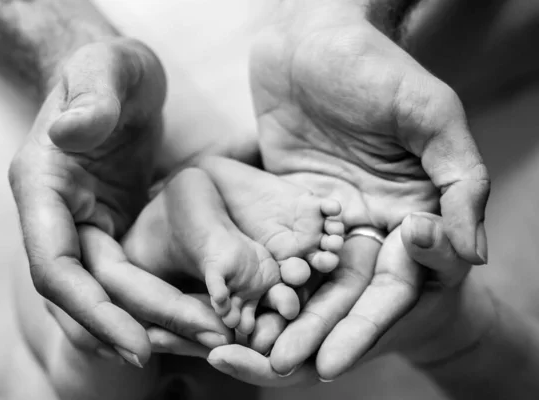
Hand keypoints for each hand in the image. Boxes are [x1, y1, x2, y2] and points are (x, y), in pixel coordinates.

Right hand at [9, 38, 230, 365]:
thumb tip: (71, 132)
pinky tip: (197, 318)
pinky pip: (133, 279)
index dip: (91, 310)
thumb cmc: (109, 68)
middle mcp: (58, 216)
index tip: (136, 343)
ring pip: (113, 294)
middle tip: (206, 342)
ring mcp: (87, 227)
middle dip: (143, 323)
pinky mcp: (115, 231)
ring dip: (156, 323)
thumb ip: (91, 95)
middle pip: (92, 292)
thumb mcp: (106, 67)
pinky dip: (159, 303)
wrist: (121, 82)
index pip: (55, 266)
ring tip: (211, 339)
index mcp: (43, 186)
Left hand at [245, 0, 488, 376]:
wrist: (316, 36)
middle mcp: (369, 226)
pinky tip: (227, 305)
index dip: (362, 327)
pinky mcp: (285, 207)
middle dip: (311, 332)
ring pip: (304, 282)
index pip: (390, 288)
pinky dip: (254, 280)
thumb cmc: (381, 67)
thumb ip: (460, 184)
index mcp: (411, 215)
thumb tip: (473, 256)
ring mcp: (325, 220)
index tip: (330, 361)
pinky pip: (271, 251)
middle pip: (342, 295)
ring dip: (277, 317)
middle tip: (275, 365)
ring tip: (240, 350)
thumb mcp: (432, 116)